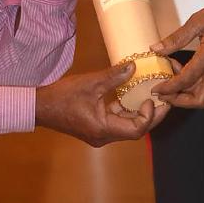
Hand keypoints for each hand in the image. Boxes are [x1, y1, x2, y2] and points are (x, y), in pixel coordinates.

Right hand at [34, 62, 168, 145]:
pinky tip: (132, 97)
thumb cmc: (62, 96)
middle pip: (135, 131)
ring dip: (139, 114)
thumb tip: (134, 65)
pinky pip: (117, 122)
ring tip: (152, 98)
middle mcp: (104, 136)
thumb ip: (114, 76)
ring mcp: (100, 134)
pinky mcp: (96, 128)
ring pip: (127, 127)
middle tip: (164, 101)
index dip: (148, 115)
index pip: (136, 129)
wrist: (39, 107)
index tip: (150, 98)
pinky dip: (126, 111)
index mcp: (103, 129)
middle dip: (151, 116)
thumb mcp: (90, 83)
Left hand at [155, 0, 203, 109]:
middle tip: (165, 95)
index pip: (186, 81)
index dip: (169, 89)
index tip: (158, 90)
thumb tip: (157, 48)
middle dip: (179, 101)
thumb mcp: (198, 20)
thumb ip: (177, 38)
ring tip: (176, 74)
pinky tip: (191, 69)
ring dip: (188, 89)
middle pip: (199, 100)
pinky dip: (200, 82)